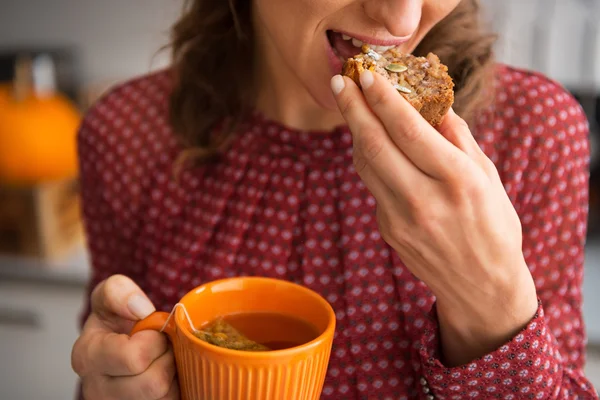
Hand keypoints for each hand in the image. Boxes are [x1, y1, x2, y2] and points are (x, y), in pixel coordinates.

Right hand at [71, 275, 178, 398]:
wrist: (119, 343)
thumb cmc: (114, 322)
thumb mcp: (110, 295)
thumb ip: (118, 291)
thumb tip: (140, 309)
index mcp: (87, 357)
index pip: (134, 358)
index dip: (154, 340)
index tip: (151, 331)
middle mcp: (96, 389)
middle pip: (153, 383)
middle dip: (167, 357)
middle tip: (161, 346)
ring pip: (164, 396)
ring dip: (172, 372)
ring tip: (161, 359)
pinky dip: (175, 388)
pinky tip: (164, 374)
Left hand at [331, 71, 537, 365]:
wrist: (480, 286)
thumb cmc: (493, 226)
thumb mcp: (488, 177)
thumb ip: (458, 139)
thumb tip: (433, 104)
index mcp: (457, 180)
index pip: (408, 130)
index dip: (383, 99)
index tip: (367, 75)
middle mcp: (424, 199)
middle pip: (375, 145)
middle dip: (353, 108)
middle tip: (339, 81)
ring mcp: (400, 219)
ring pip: (366, 164)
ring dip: (355, 131)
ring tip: (351, 105)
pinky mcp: (387, 230)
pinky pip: (372, 185)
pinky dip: (367, 158)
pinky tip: (369, 141)